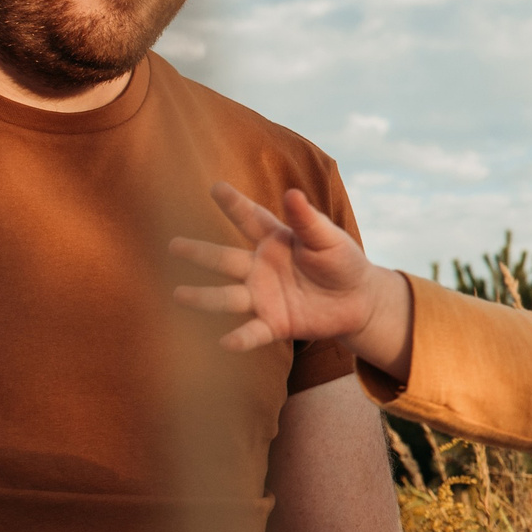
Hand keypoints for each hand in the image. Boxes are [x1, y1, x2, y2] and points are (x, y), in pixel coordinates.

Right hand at [172, 184, 410, 372]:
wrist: (358, 301)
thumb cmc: (341, 262)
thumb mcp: (328, 239)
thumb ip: (308, 221)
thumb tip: (293, 192)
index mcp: (274, 241)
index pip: (250, 220)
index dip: (234, 205)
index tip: (216, 188)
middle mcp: (260, 268)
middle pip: (225, 259)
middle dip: (199, 253)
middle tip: (172, 245)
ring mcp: (264, 297)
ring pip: (228, 297)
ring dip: (204, 297)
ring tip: (178, 294)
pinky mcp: (275, 324)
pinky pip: (254, 332)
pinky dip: (240, 338)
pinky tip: (224, 343)